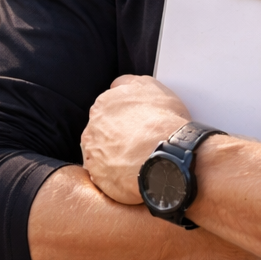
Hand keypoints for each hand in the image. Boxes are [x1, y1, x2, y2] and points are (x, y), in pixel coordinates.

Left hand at [81, 75, 189, 204]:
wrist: (168, 158)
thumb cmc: (164, 123)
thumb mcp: (151, 87)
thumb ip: (130, 83)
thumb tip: (120, 85)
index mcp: (103, 105)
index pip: (107, 107)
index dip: (123, 116)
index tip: (134, 123)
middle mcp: (92, 128)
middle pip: (102, 130)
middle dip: (116, 135)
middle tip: (138, 142)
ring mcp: (93, 153)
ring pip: (101, 153)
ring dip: (114, 155)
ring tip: (137, 160)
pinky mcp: (98, 176)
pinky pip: (105, 176)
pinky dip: (116, 175)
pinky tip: (133, 172)